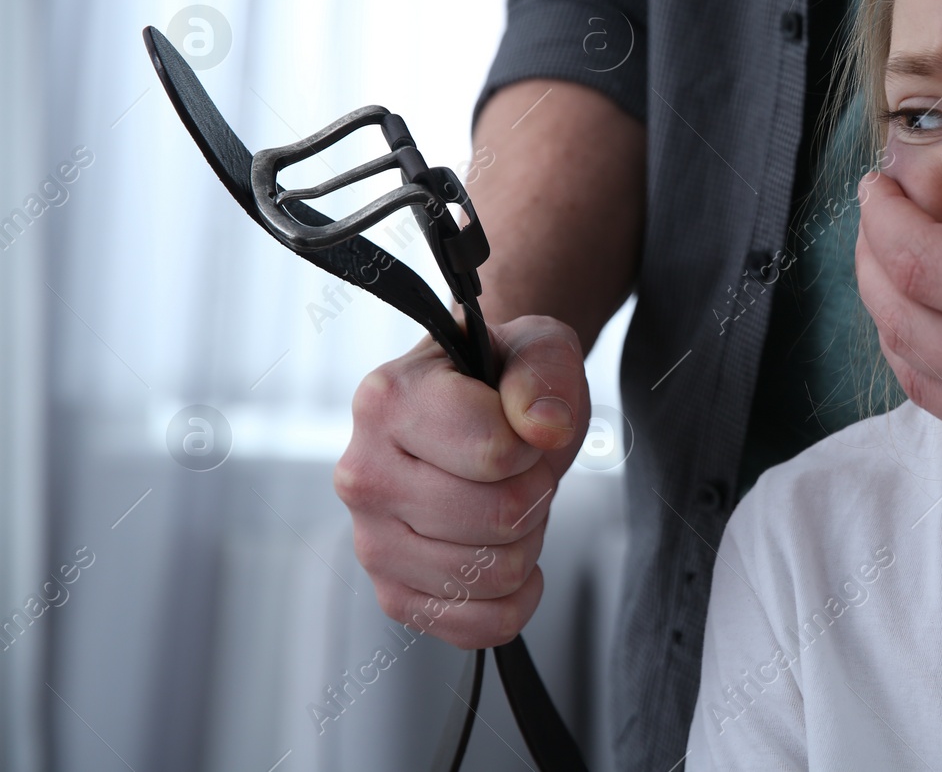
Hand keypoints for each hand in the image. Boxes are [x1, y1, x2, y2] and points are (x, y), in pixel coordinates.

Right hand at [335, 314, 590, 647]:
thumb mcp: (537, 349)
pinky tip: (504, 553)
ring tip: (505, 500)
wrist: (482, 416)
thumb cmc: (504, 381)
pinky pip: (477, 627)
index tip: (520, 426)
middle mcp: (362, 474)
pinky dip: (514, 598)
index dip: (533, 444)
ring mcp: (370, 542)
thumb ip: (543, 374)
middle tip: (518, 468)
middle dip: (535, 493)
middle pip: (498, 518)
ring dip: (526, 540)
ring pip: (491, 575)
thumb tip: (544, 427)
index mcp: (387, 401)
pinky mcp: (393, 595)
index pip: (495, 453)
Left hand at [855, 172, 941, 504]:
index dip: (884, 218)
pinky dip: (928, 364)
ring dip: (890, 314)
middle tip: (876, 217)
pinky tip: (941, 324)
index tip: (878, 185)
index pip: (922, 264)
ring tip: (896, 264)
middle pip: (902, 320)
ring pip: (917, 374)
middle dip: (872, 259)